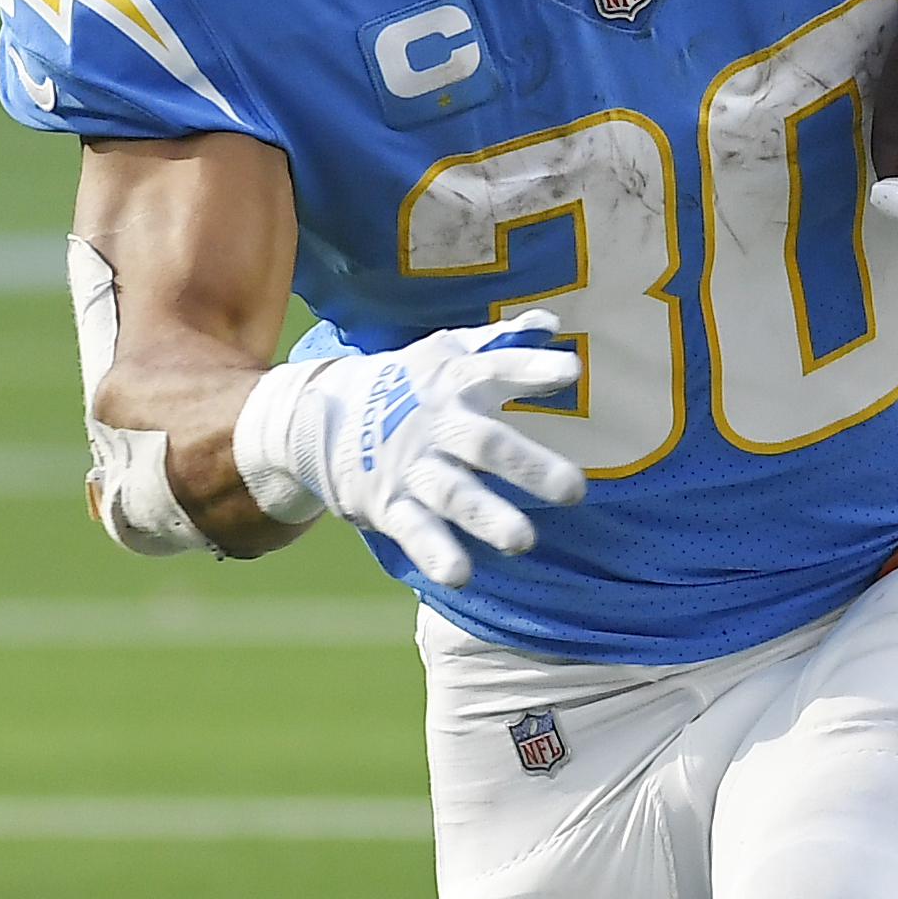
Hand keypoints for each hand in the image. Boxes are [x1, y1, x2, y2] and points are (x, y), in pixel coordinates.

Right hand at [231, 313, 585, 587]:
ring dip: (486, 517)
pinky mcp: (390, 504)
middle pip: (483, 443)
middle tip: (574, 489)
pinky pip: (414, 531)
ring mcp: (412, 467)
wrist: (323, 414)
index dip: (531, 369)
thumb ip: (500, 345)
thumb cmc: (411, 385)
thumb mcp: (447, 354)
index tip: (572, 373)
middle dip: (527, 465)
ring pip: (452, 494)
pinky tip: (459, 574)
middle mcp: (436, 424)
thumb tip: (550, 324)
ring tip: (522, 541)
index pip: (496, 368)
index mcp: (454, 380)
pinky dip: (434, 552)